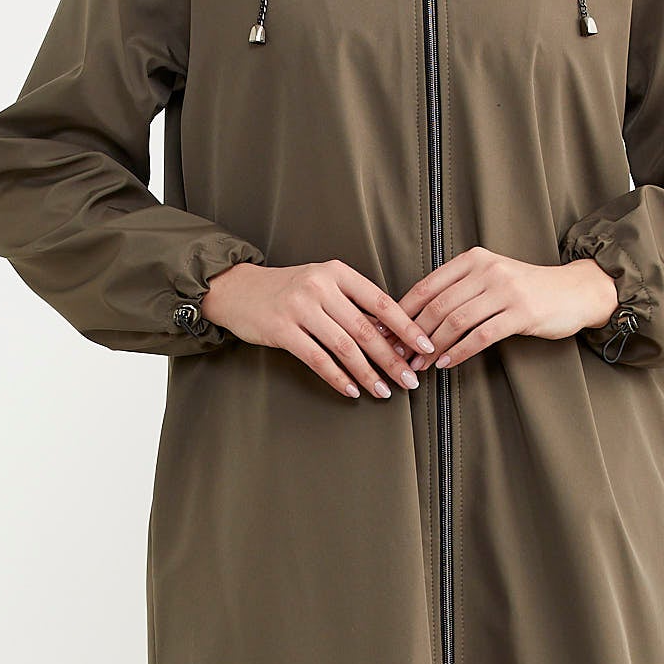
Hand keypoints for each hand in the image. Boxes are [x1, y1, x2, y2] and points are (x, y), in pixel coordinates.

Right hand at [200, 259, 438, 398]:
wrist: (238, 289)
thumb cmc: (288, 290)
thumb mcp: (322, 285)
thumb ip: (353, 305)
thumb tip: (391, 335)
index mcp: (337, 272)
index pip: (381, 302)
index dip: (406, 327)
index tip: (425, 346)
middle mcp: (320, 286)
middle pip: (366, 329)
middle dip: (392, 358)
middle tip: (410, 379)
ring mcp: (299, 308)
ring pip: (344, 347)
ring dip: (368, 373)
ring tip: (385, 391)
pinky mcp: (282, 330)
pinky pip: (317, 359)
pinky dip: (338, 377)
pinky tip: (352, 391)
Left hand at [394, 249, 619, 368]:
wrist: (574, 291)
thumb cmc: (528, 289)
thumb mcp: (492, 278)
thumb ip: (460, 290)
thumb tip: (417, 316)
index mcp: (474, 259)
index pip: (428, 285)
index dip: (403, 312)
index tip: (386, 332)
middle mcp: (487, 270)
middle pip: (438, 306)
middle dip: (413, 334)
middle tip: (398, 356)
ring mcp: (505, 291)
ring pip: (456, 321)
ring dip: (432, 347)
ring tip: (419, 364)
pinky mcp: (521, 313)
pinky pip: (481, 336)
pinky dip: (459, 352)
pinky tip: (447, 363)